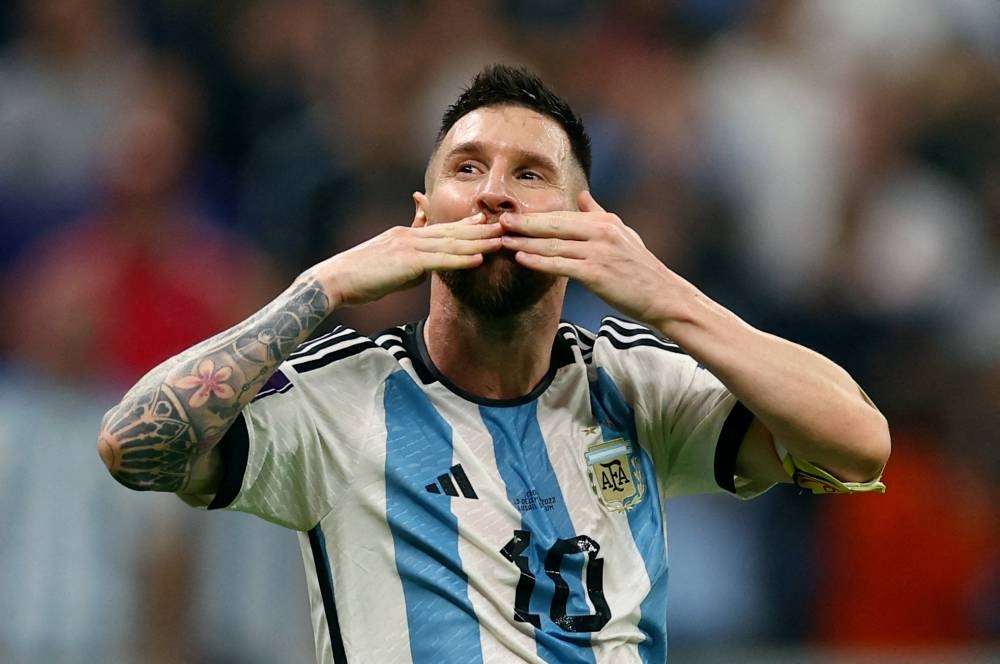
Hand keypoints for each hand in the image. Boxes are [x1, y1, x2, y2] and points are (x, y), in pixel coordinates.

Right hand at [316, 212, 502, 306]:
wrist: (334, 280)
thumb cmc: (359, 278)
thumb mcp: (388, 263)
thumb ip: (409, 259)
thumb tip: (425, 266)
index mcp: (406, 235)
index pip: (441, 228)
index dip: (466, 225)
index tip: (486, 221)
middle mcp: (410, 236)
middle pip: (451, 232)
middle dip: (480, 230)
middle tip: (505, 225)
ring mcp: (409, 247)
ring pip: (450, 243)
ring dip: (478, 242)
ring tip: (501, 241)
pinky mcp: (407, 262)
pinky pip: (439, 261)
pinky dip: (461, 259)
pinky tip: (479, 259)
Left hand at [499, 191, 677, 325]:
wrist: (663, 296)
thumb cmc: (641, 269)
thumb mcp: (624, 234)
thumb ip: (600, 215)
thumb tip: (583, 196)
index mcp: (604, 222)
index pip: (562, 216)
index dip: (534, 216)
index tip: (511, 214)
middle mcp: (600, 232)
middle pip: (554, 225)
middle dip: (524, 223)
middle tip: (498, 221)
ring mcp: (598, 252)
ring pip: (553, 245)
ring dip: (525, 242)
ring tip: (502, 240)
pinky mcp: (596, 273)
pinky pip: (561, 265)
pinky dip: (539, 261)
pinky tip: (521, 258)